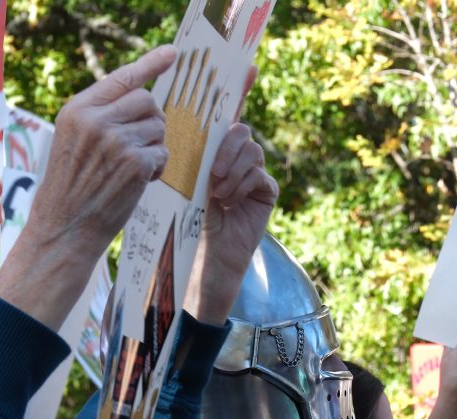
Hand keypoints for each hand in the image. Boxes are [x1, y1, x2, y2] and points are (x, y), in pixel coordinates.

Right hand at [0, 47, 175, 329]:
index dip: (150, 65)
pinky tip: (139, 182)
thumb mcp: (74, 142)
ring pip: (158, 128)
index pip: (121, 79)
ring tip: (134, 169)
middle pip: (147, 101)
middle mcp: (96, 120)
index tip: (172, 54)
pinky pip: (162, 154)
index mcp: (78, 110)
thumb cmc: (71, 190)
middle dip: (153, 122)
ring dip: (155, 148)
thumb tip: (142, 99)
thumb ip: (100, 118)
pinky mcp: (134, 163)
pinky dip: (157, 169)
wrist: (64, 229)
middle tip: (142, 145)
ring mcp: (116, 141)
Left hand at [187, 122, 279, 324]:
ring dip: (234, 171)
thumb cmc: (192, 221)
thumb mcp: (189, 185)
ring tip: (219, 195)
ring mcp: (255, 175)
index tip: (201, 146)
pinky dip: (243, 186)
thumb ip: (195, 159)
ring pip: (253, 152)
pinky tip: (230, 204)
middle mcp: (238, 161)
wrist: (208, 253)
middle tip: (213, 173)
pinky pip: (260, 176)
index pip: (223, 126)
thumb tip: (189, 132)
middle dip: (227, 149)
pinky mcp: (267, 192)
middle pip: (242, 132)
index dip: (217, 129)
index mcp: (217, 154)